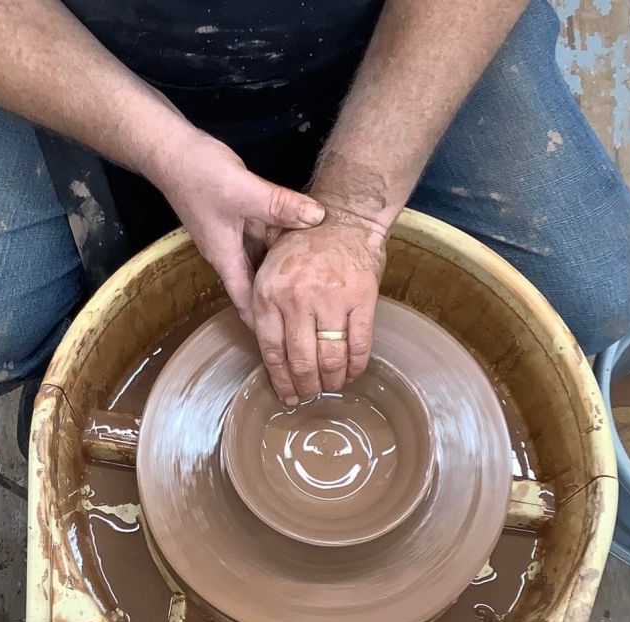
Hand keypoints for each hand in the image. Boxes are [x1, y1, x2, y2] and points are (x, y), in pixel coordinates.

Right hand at [148, 131, 324, 325]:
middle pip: (260, 285)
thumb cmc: (197, 175)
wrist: (171, 149)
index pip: (246, 302)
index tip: (284, 345)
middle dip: (280, 302)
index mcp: (226, 258)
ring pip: (265, 259)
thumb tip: (318, 217)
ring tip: (317, 285)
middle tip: (311, 317)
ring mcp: (235, 234)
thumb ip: (280, 205)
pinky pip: (265, 235)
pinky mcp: (239, 216)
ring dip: (285, 270)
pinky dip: (282, 241)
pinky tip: (307, 239)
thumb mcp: (243, 191)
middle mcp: (230, 252)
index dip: (264, 325)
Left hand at [252, 209, 386, 403]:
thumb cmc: (305, 247)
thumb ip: (268, 310)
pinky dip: (357, 365)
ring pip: (330, 358)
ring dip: (332, 380)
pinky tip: (353, 373)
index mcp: (269, 294)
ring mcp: (331, 299)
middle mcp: (297, 299)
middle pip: (301, 361)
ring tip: (332, 387)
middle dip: (307, 386)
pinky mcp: (362, 298)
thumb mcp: (270, 271)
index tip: (287, 394)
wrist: (344, 218)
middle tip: (312, 396)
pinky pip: (359, 344)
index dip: (281, 379)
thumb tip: (273, 357)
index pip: (272, 351)